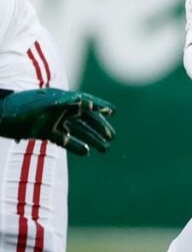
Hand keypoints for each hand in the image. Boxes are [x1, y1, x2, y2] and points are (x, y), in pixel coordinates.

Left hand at [0, 89, 115, 155]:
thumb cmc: (17, 110)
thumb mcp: (39, 106)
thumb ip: (59, 102)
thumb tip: (80, 99)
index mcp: (59, 98)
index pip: (84, 101)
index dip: (100, 106)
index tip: (114, 111)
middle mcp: (58, 109)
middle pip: (84, 117)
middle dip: (99, 127)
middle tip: (112, 137)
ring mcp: (52, 121)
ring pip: (77, 130)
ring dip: (92, 139)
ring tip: (106, 149)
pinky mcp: (44, 133)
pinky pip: (64, 139)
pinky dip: (75, 145)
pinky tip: (85, 152)